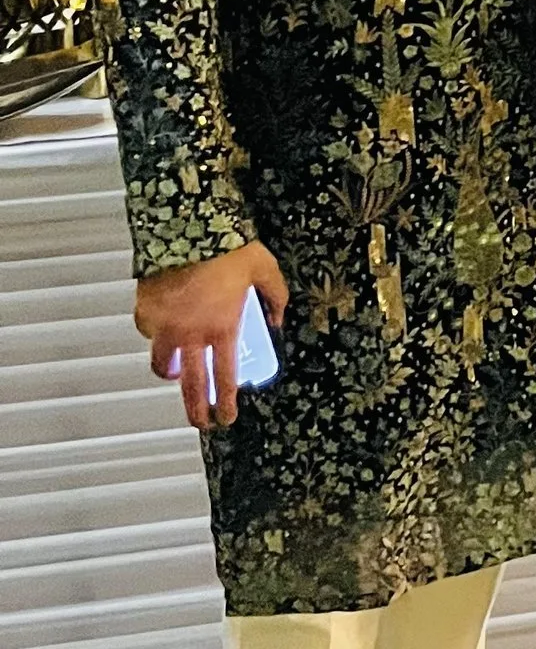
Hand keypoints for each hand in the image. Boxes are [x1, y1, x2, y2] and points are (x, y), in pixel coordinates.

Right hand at [134, 239, 289, 430]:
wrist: (188, 226)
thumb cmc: (229, 246)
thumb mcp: (265, 270)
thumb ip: (276, 297)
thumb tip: (278, 319)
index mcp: (223, 327)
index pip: (224, 376)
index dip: (225, 401)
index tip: (226, 418)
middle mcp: (192, 334)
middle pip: (191, 385)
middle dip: (196, 409)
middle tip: (200, 422)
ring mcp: (165, 326)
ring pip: (163, 364)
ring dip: (171, 373)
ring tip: (177, 373)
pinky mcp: (145, 312)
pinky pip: (149, 333)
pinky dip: (156, 335)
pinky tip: (164, 327)